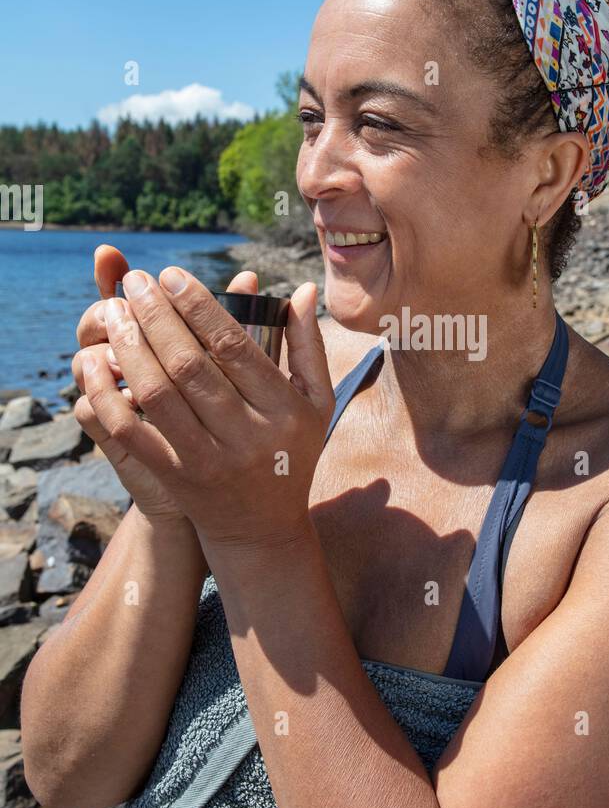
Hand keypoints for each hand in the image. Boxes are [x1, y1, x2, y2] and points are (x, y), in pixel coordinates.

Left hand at [78, 265, 334, 547]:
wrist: (262, 531)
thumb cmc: (291, 454)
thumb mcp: (317, 403)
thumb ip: (308, 345)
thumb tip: (303, 288)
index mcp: (284, 410)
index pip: (235, 346)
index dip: (199, 306)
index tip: (173, 275)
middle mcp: (246, 436)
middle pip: (190, 365)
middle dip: (156, 316)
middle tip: (135, 282)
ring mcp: (207, 460)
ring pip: (157, 394)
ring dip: (129, 347)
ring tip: (114, 311)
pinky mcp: (173, 478)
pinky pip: (131, 432)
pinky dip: (107, 395)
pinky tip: (93, 364)